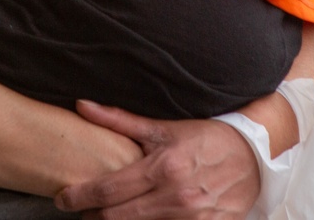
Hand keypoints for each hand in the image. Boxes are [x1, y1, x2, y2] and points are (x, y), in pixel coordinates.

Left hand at [56, 103, 259, 219]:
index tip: (62, 199)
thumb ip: (119, 120)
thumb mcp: (162, 128)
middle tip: (78, 210)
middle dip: (93, 216)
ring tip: (102, 217)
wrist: (252, 158)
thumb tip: (82, 106)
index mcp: (162, 168)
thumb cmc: (203, 138)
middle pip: (119, 218)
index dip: (81, 197)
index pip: (110, 190)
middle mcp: (175, 198)